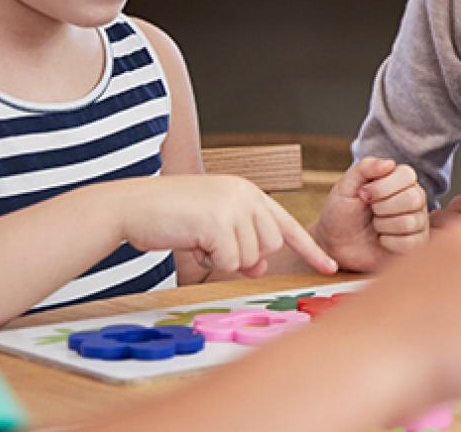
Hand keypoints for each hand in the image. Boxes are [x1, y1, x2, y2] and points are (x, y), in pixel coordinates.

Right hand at [111, 174, 336, 277]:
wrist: (130, 207)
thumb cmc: (168, 217)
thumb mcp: (212, 227)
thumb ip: (241, 242)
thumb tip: (260, 267)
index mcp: (247, 192)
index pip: (287, 225)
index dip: (310, 249)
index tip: (331, 268)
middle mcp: (246, 194)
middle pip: (271, 246)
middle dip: (245, 257)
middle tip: (213, 247)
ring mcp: (233, 206)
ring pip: (251, 256)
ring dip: (224, 259)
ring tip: (199, 239)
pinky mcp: (218, 221)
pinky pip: (229, 262)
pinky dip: (211, 262)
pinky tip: (192, 243)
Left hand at [311, 157, 427, 271]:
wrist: (335, 244)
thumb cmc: (342, 212)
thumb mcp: (346, 186)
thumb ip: (365, 168)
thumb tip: (389, 163)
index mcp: (400, 180)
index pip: (407, 175)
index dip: (383, 186)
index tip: (364, 194)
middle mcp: (414, 198)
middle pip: (413, 199)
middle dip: (382, 207)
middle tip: (371, 211)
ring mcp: (418, 221)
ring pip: (410, 222)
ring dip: (383, 225)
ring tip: (375, 225)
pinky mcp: (416, 243)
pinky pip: (411, 242)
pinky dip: (389, 242)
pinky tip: (382, 239)